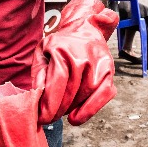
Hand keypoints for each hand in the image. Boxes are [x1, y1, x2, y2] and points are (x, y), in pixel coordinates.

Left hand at [32, 0, 118, 125]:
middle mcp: (82, 57)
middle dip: (57, 110)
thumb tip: (38, 96)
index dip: (49, 104)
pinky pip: (104, 94)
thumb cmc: (61, 44)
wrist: (84, 28)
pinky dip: (91, 109)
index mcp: (63, 51)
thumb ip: (39, 74)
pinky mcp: (109, 71)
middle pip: (70, 92)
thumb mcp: (42, 52)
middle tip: (49, 118)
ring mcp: (98, 64)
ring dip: (72, 109)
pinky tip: (78, 117)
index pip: (56, 83)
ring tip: (61, 113)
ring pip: (85, 95)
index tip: (42, 117)